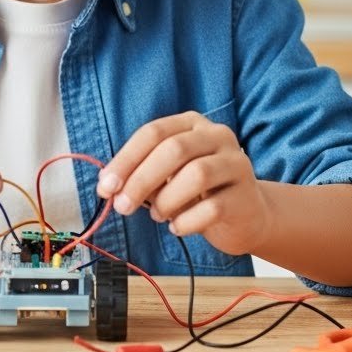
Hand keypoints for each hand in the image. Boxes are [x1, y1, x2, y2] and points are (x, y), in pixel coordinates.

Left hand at [96, 111, 271, 256]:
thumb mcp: (167, 177)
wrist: (246, 214)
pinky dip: (187, 221)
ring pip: (197, 175)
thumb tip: (111, 188)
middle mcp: (217, 136)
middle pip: (174, 149)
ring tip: (157, 215)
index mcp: (192, 124)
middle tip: (122, 206)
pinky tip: (177, 227)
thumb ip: (142, 175)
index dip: (126, 159)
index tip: (105, 186)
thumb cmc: (198, 192)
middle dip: (141, 179)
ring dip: (166, 200)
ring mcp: (236, 164)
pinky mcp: (246, 196)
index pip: (153, 133)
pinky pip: (212, 208)